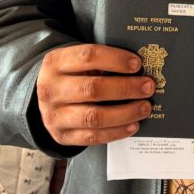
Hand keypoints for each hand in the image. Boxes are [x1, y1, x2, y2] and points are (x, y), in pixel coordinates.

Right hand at [36, 44, 154, 146]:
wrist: (46, 99)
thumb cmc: (71, 75)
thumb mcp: (76, 62)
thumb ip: (100, 62)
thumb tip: (138, 67)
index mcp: (55, 62)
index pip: (88, 56)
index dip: (115, 59)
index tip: (137, 64)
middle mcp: (50, 89)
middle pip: (92, 89)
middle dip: (125, 88)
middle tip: (148, 86)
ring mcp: (54, 115)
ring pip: (94, 116)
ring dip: (125, 112)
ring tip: (144, 107)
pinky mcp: (62, 136)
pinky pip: (92, 137)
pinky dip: (116, 131)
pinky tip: (133, 125)